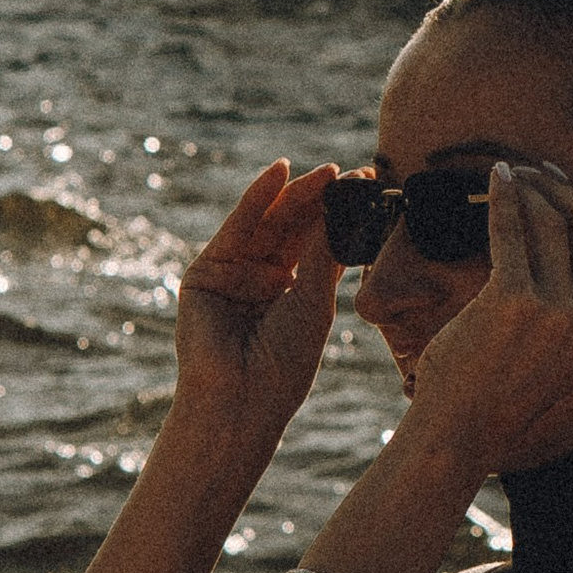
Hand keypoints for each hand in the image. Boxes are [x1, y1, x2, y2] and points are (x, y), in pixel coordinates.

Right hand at [171, 162, 343, 457]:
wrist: (242, 402)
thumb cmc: (284, 365)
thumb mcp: (314, 303)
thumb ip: (323, 254)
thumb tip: (342, 207)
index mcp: (291, 292)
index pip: (316, 243)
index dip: (338, 215)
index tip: (365, 186)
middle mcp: (261, 279)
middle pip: (293, 229)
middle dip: (318, 200)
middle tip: (346, 172)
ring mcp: (232, 274)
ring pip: (267, 224)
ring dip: (293, 194)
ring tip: (324, 171)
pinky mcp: (206, 272)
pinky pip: (236, 228)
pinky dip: (256, 200)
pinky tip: (278, 174)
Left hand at [402, 163, 572, 472]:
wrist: (463, 430)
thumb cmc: (504, 386)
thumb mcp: (565, 349)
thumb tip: (569, 228)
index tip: (557, 188)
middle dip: (561, 187)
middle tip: (534, 174)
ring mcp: (560, 308)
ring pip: (549, 220)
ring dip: (528, 188)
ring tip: (509, 177)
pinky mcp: (515, 298)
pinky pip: (511, 229)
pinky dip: (502, 197)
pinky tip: (494, 181)